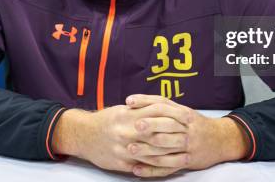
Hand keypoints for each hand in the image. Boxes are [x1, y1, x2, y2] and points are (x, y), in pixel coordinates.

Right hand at [52, 102, 190, 175]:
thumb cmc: (105, 120)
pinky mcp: (120, 162)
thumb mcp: (122, 110)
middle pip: (156, 135)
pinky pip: (141, 166)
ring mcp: (123, 149)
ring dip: (170, 155)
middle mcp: (126, 132)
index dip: (173, 117)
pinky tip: (167, 167)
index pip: (155, 114)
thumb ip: (140, 109)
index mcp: (128, 116)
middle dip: (174, 137)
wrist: (83, 135)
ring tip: (185, 156)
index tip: (187, 119)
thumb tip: (162, 107)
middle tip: (191, 139)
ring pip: (151, 153)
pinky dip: (156, 167)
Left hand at [126, 95, 250, 176]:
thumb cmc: (196, 124)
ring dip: (148, 149)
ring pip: (166, 148)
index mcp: (184, 113)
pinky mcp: (186, 162)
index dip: (145, 101)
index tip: (129, 101)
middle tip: (135, 126)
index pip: (163, 104)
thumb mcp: (184, 111)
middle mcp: (186, 129)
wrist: (221, 140)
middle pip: (167, 125)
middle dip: (151, 125)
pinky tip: (138, 169)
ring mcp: (187, 146)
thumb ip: (164, 107)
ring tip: (131, 149)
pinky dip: (152, 170)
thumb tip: (137, 102)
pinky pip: (168, 167)